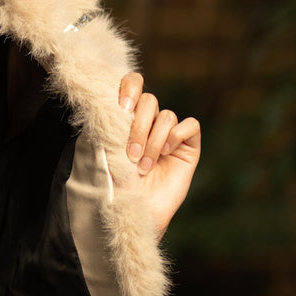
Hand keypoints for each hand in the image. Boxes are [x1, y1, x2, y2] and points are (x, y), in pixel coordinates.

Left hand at [118, 72, 200, 238]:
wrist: (135, 211)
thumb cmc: (116, 185)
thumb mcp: (105, 150)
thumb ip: (108, 124)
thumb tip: (108, 99)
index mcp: (126, 118)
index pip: (131, 84)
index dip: (129, 88)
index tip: (122, 108)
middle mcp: (149, 122)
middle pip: (149, 100)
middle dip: (138, 126)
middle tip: (130, 154)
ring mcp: (169, 134)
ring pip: (166, 115)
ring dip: (153, 140)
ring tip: (144, 166)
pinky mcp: (188, 146)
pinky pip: (190, 125)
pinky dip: (177, 136)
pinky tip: (166, 153)